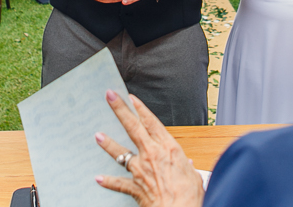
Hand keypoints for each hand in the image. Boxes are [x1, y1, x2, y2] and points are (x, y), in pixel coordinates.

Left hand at [94, 92, 203, 206]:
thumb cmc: (190, 196)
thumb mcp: (194, 176)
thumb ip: (188, 168)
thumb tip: (188, 166)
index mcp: (169, 148)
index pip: (152, 122)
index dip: (140, 109)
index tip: (131, 98)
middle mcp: (152, 154)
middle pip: (133, 127)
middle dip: (120, 110)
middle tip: (109, 96)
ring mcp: (141, 170)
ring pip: (121, 152)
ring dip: (109, 144)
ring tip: (98, 135)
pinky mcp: (135, 186)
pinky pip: (119, 183)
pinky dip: (108, 181)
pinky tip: (98, 178)